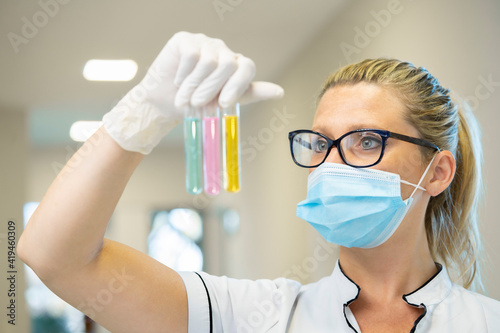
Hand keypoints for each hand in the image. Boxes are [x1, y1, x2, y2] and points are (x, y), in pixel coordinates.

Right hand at [103, 31, 283, 154]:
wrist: (166, 102)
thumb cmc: (196, 103)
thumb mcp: (226, 102)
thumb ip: (251, 93)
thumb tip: (280, 92)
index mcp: (236, 66)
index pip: (247, 67)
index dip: (238, 85)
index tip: (224, 103)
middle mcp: (223, 51)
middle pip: (228, 65)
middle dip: (211, 88)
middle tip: (197, 103)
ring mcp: (205, 43)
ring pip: (208, 61)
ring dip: (194, 85)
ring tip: (184, 98)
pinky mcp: (185, 39)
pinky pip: (191, 55)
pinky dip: (184, 73)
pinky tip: (177, 80)